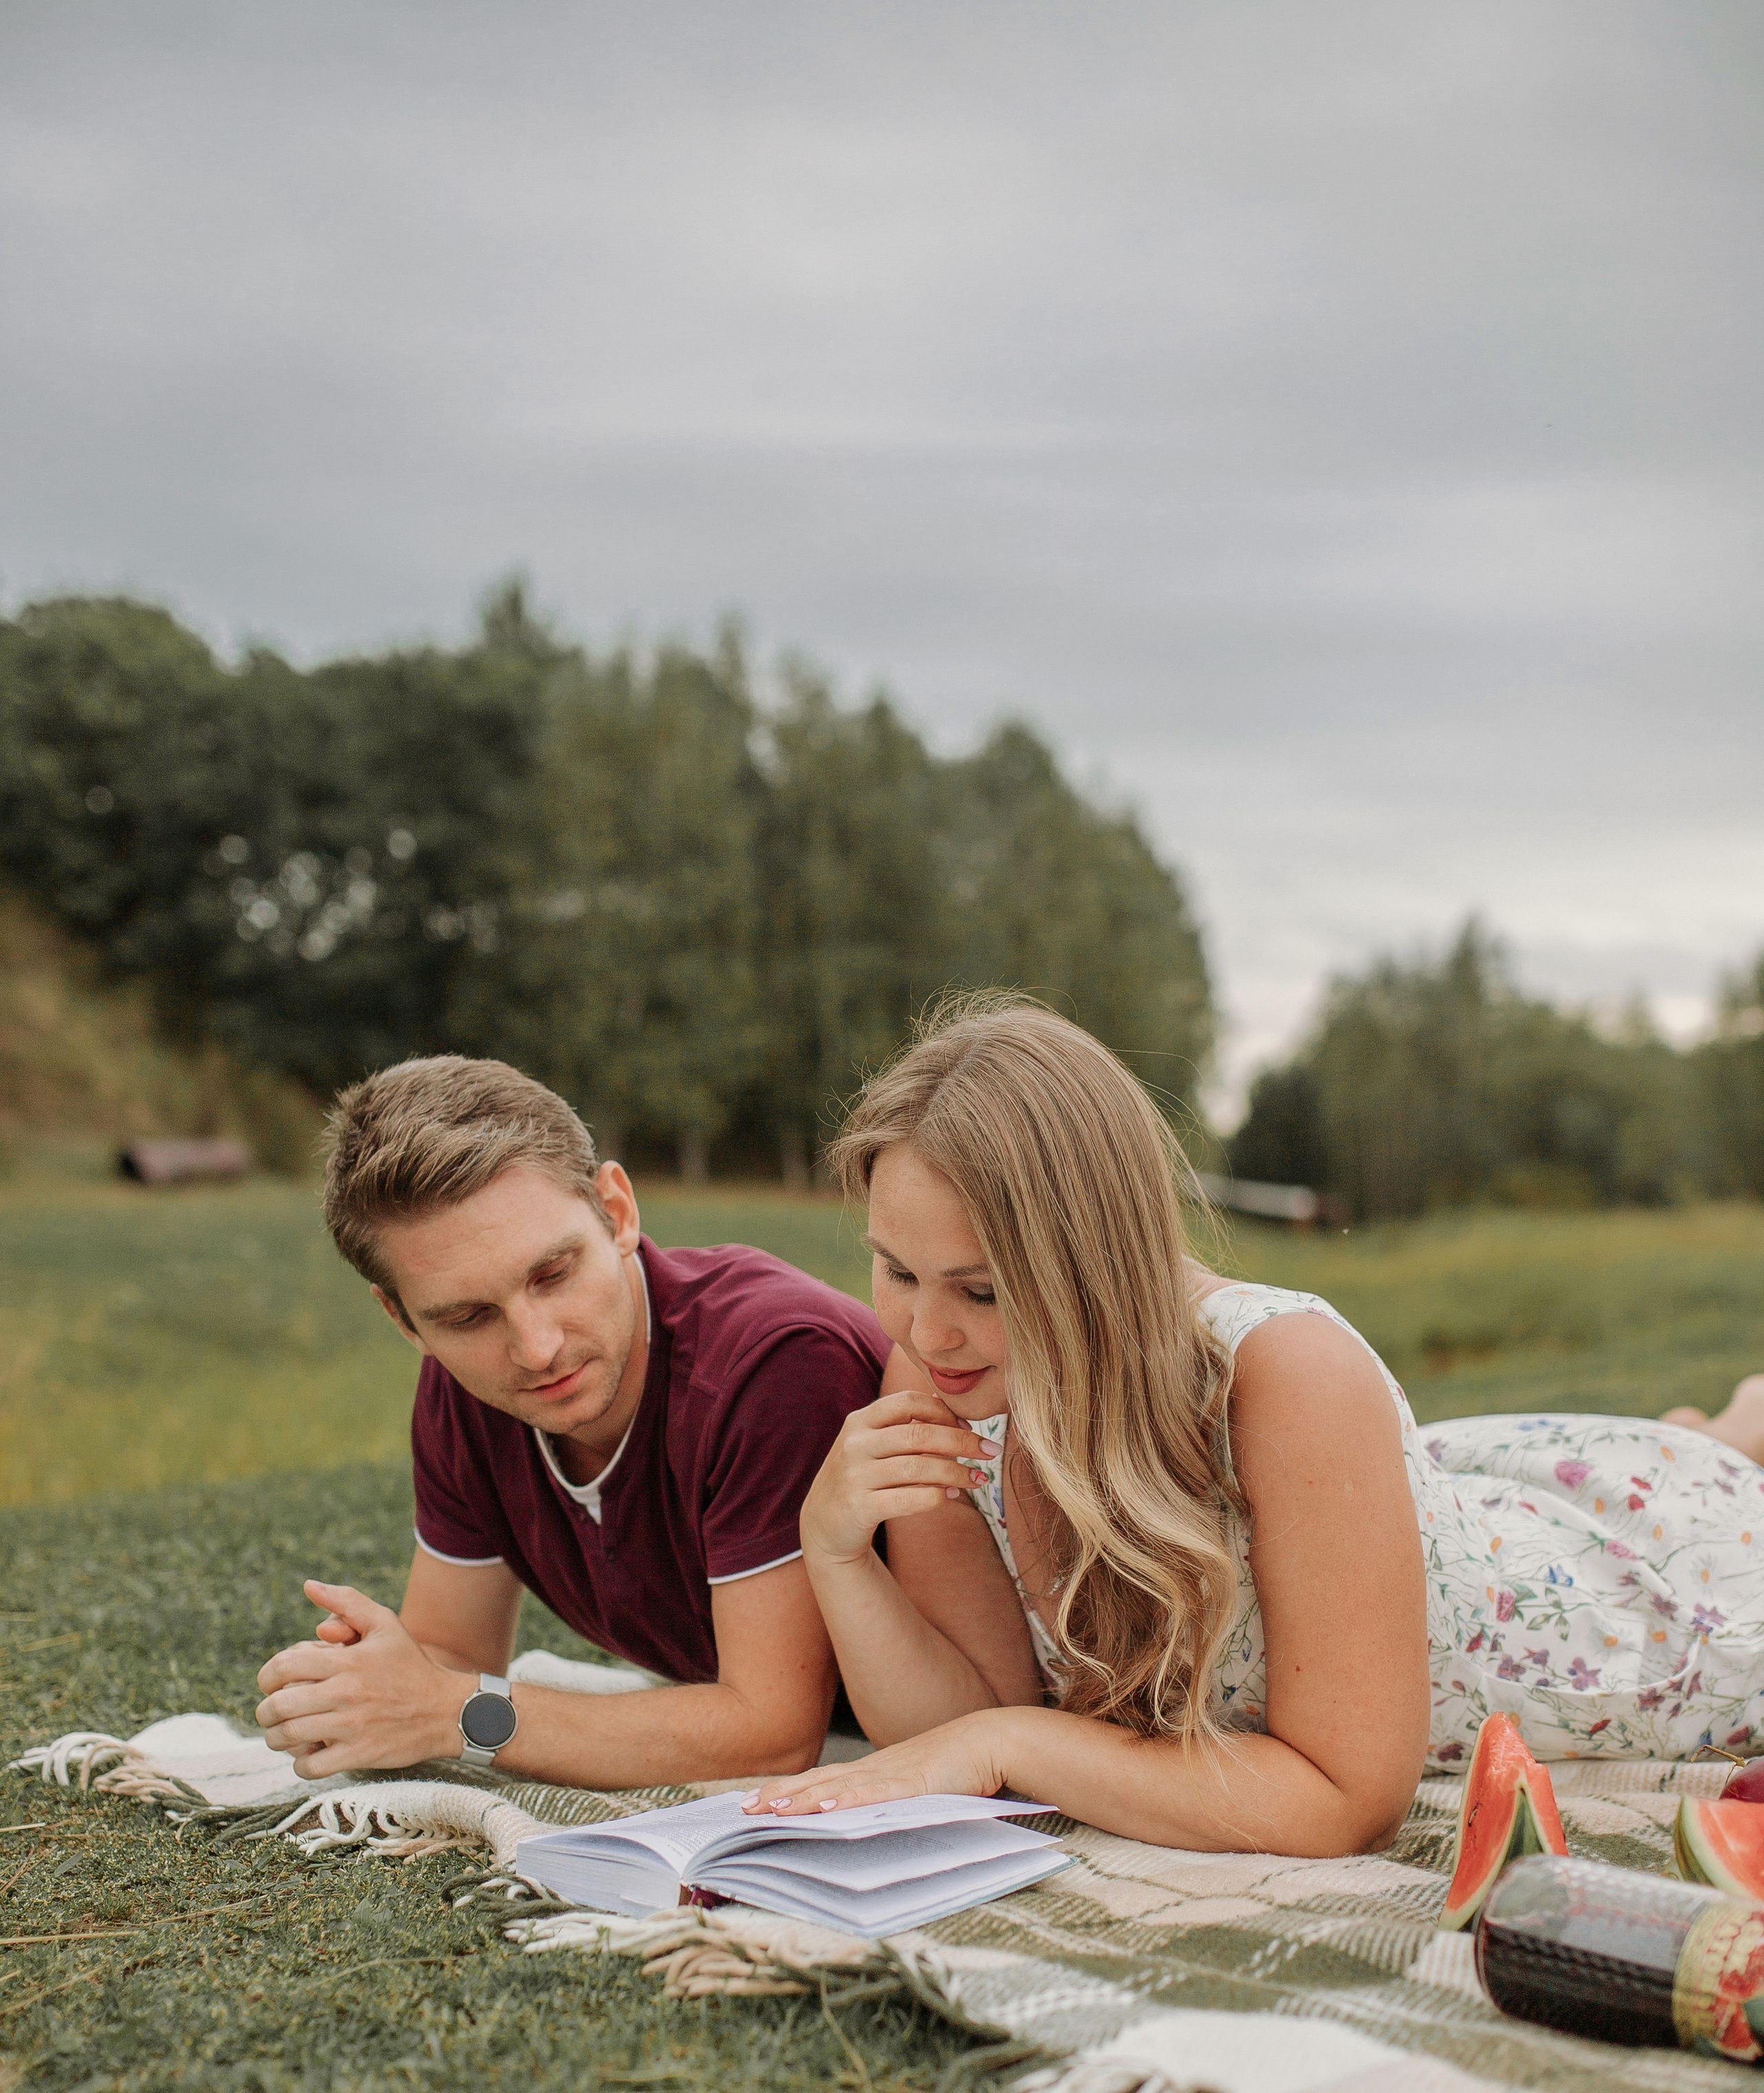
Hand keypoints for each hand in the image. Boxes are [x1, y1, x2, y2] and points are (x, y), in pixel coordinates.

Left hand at [255, 1579, 472, 1776]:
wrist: (446, 1709)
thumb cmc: (410, 1664)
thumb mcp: (385, 1624)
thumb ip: (346, 1602)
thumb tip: (309, 1586)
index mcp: (347, 1660)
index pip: (284, 1666)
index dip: (266, 1676)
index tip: (270, 1684)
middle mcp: (345, 1693)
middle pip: (279, 1706)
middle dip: (265, 1712)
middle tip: (271, 1713)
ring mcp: (351, 1726)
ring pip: (288, 1737)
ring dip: (276, 1738)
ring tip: (283, 1734)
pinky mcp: (358, 1754)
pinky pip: (311, 1767)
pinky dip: (300, 1765)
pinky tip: (308, 1754)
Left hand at [740, 1709, 1018, 1815]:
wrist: (992, 1741)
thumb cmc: (959, 1767)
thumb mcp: (917, 1788)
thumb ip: (892, 1803)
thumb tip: (867, 1824)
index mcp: (876, 1771)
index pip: (822, 1782)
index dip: (789, 1791)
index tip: (756, 1801)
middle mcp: (876, 1769)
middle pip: (819, 1782)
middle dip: (780, 1795)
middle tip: (744, 1809)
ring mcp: (893, 1774)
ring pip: (839, 1788)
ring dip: (803, 1799)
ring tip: (771, 1809)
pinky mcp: (914, 1783)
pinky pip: (875, 1794)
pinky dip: (848, 1800)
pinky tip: (826, 1806)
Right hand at [800, 1389, 1001, 1562]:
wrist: (825, 1523)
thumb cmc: (862, 1476)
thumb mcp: (873, 1443)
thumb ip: (905, 1426)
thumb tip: (950, 1408)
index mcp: (860, 1421)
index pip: (908, 1401)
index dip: (944, 1410)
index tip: (968, 1426)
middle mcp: (855, 1444)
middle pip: (919, 1434)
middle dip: (962, 1441)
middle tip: (990, 1451)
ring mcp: (855, 1476)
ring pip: (919, 1467)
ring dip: (956, 1472)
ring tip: (979, 1479)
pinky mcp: (859, 1507)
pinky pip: (909, 1499)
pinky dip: (936, 1496)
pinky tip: (951, 1496)